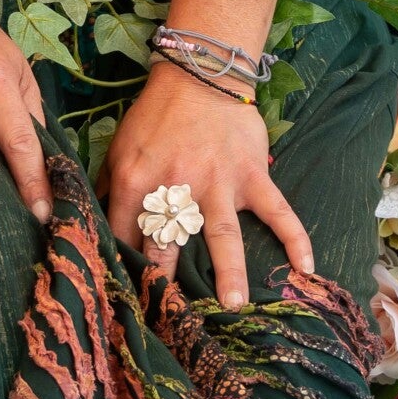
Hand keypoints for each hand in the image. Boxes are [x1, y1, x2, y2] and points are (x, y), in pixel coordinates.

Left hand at [102, 63, 312, 311]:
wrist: (199, 77)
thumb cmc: (155, 116)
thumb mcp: (119, 149)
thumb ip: (107, 189)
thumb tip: (91, 225)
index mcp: (136, 181)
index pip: (124, 235)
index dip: (124, 267)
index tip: (127, 298)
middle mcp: (177, 186)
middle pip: (168, 244)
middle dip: (166, 282)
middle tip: (170, 321)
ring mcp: (218, 183)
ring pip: (223, 235)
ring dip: (229, 272)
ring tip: (233, 307)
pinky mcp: (252, 176)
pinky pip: (279, 211)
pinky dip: (296, 238)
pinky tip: (306, 268)